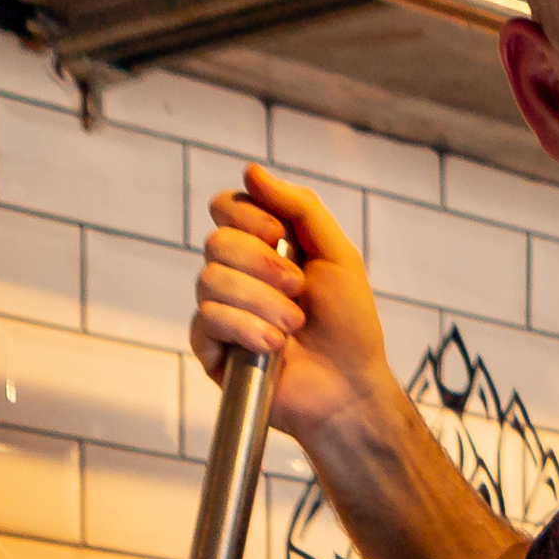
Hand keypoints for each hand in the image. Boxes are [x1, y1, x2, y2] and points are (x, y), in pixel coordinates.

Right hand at [194, 165, 395, 452]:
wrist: (352, 388)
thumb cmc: (349, 326)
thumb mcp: (337, 255)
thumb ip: (299, 207)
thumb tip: (251, 171)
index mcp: (262, 247)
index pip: (226, 207)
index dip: (248, 216)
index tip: (282, 238)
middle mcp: (236, 274)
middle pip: (216, 241)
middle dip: (262, 263)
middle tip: (298, 288)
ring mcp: (221, 311)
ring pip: (210, 280)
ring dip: (262, 302)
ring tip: (295, 326)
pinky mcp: (213, 349)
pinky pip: (207, 320)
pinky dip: (246, 329)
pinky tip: (275, 347)